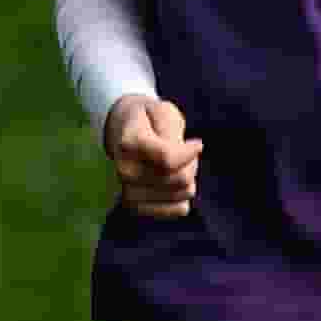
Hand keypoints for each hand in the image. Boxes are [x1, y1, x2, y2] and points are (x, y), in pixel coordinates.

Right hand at [102, 91, 199, 217]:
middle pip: (180, 178)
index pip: (167, 158)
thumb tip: (186, 154)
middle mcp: (124, 171)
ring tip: (178, 163)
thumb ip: (171, 131)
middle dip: (191, 162)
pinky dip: (184, 195)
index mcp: (128, 143)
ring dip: (189, 177)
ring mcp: (128, 192)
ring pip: (184, 193)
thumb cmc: (148, 120)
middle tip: (184, 150)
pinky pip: (180, 209)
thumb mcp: (161, 111)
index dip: (190, 152)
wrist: (121, 133)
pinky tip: (175, 182)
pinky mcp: (139, 208)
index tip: (198, 143)